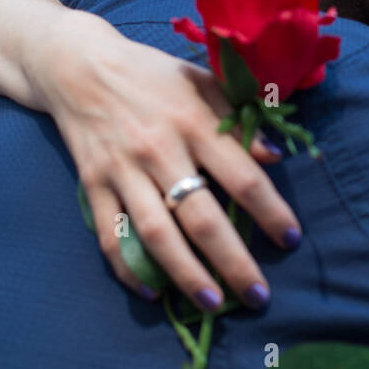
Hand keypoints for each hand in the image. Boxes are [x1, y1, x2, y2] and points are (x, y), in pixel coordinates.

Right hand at [33, 11, 300, 309]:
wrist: (78, 65)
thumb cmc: (153, 74)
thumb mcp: (203, 82)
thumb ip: (239, 119)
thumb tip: (275, 155)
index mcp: (195, 122)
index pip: (242, 177)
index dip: (271, 212)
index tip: (290, 239)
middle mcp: (159, 150)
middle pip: (202, 218)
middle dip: (233, 262)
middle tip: (258, 295)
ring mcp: (123, 170)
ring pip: (157, 235)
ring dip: (186, 274)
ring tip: (213, 303)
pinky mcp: (92, 184)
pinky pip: (111, 235)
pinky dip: (130, 268)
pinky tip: (154, 291)